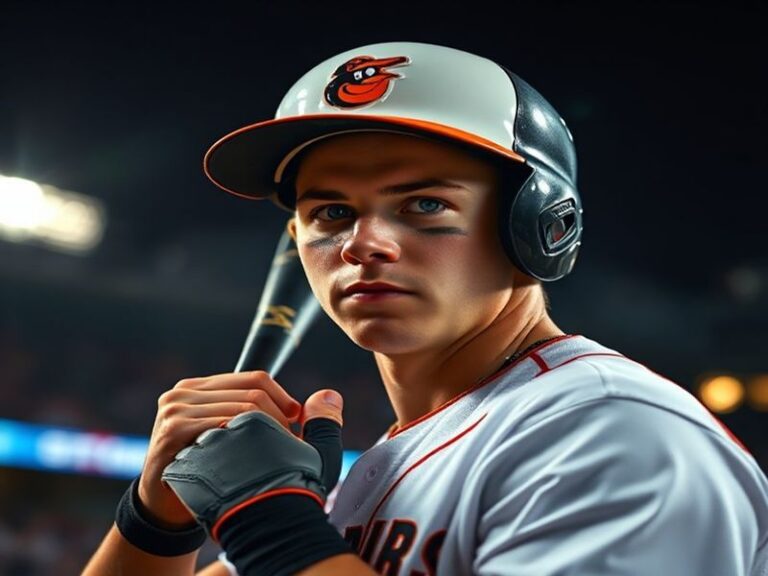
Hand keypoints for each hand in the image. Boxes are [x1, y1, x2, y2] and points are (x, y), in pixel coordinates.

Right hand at [161, 389, 344, 539]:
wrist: (169, 512)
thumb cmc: (213, 474)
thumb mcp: (246, 438)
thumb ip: (283, 415)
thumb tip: (328, 396)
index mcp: (202, 387)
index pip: (256, 378)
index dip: (282, 399)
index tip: (295, 425)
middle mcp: (186, 391)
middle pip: (253, 391)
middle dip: (277, 419)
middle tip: (285, 447)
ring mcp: (176, 409)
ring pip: (243, 407)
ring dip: (264, 434)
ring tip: (269, 460)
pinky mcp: (174, 430)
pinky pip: (224, 422)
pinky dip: (243, 441)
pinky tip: (246, 463)